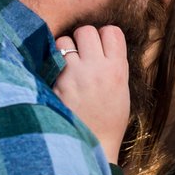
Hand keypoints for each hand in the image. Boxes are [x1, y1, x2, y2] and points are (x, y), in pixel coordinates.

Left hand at [53, 25, 129, 164]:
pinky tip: (59, 76)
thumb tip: (102, 45)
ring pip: (65, 40)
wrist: (92, 145)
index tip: (101, 47)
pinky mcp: (56, 83)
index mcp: (117, 69)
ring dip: (65, 49)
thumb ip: (114, 66)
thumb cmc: (108, 121)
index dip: (104, 36)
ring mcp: (75, 75)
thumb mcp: (122, 91)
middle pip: (86, 30)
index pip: (112, 31)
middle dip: (82, 39)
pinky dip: (54, 63)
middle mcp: (97, 68)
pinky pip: (52, 58)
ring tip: (68, 66)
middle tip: (82, 54)